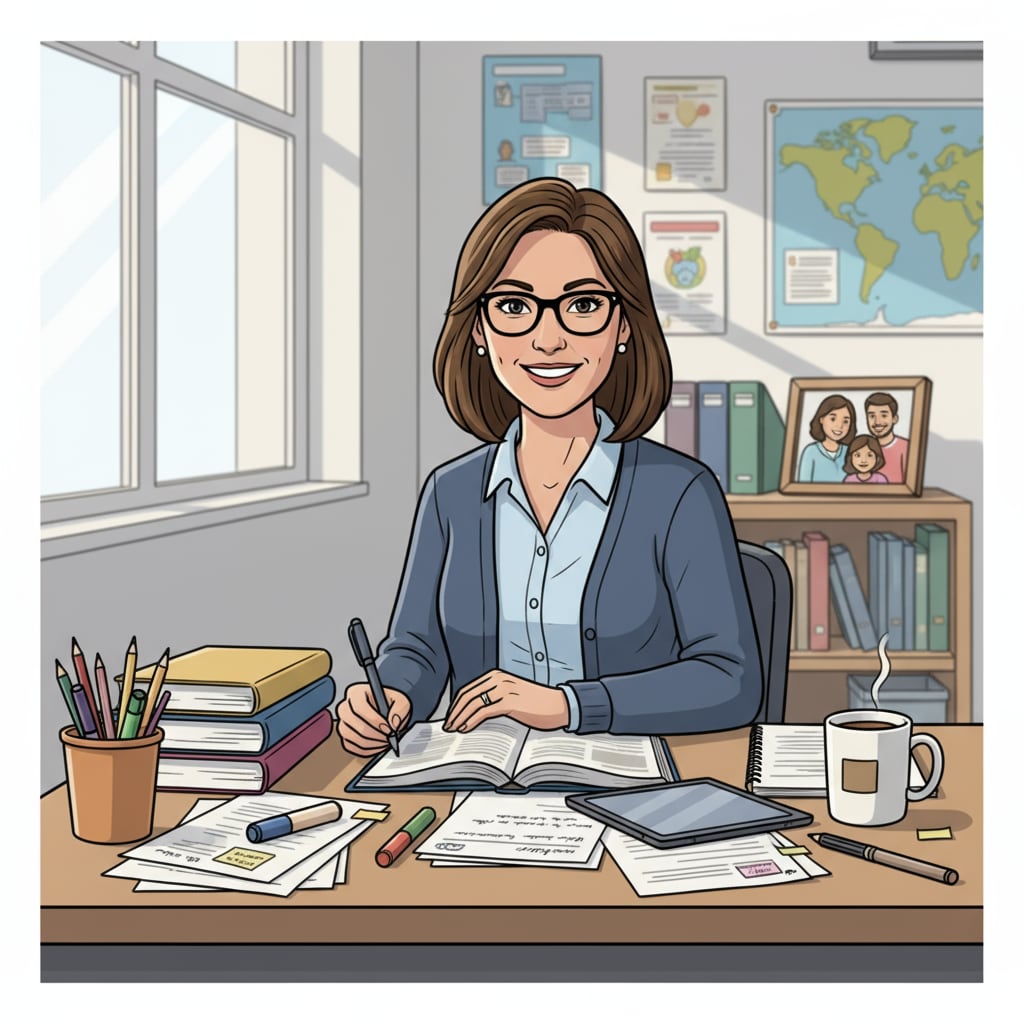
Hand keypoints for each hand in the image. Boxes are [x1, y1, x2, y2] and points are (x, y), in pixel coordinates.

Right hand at [336, 683, 411, 756]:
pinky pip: (351, 746)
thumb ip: (400, 709)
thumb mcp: (401, 700)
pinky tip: (378, 745)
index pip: (359, 706)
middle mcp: (346, 707)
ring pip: (350, 736)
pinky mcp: (346, 737)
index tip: (388, 727)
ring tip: (386, 740)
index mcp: (357, 693)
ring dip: (371, 742)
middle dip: (373, 732)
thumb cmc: (391, 703)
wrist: (388, 711)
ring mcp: (344, 723)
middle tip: (389, 736)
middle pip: (352, 722)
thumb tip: (393, 723)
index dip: (373, 719)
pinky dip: (366, 749)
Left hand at [443, 671, 569, 732]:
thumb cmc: (537, 703)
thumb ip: (494, 698)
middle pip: (467, 696)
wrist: (559, 705)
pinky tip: (466, 728)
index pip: (468, 689)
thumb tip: (474, 713)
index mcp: (497, 676)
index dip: (456, 704)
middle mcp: (499, 679)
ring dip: (460, 718)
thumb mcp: (512, 694)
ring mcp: (504, 689)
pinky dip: (471, 721)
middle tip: (447, 725)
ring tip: (454, 729)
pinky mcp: (510, 702)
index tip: (449, 717)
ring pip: (473, 704)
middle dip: (454, 712)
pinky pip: (484, 712)